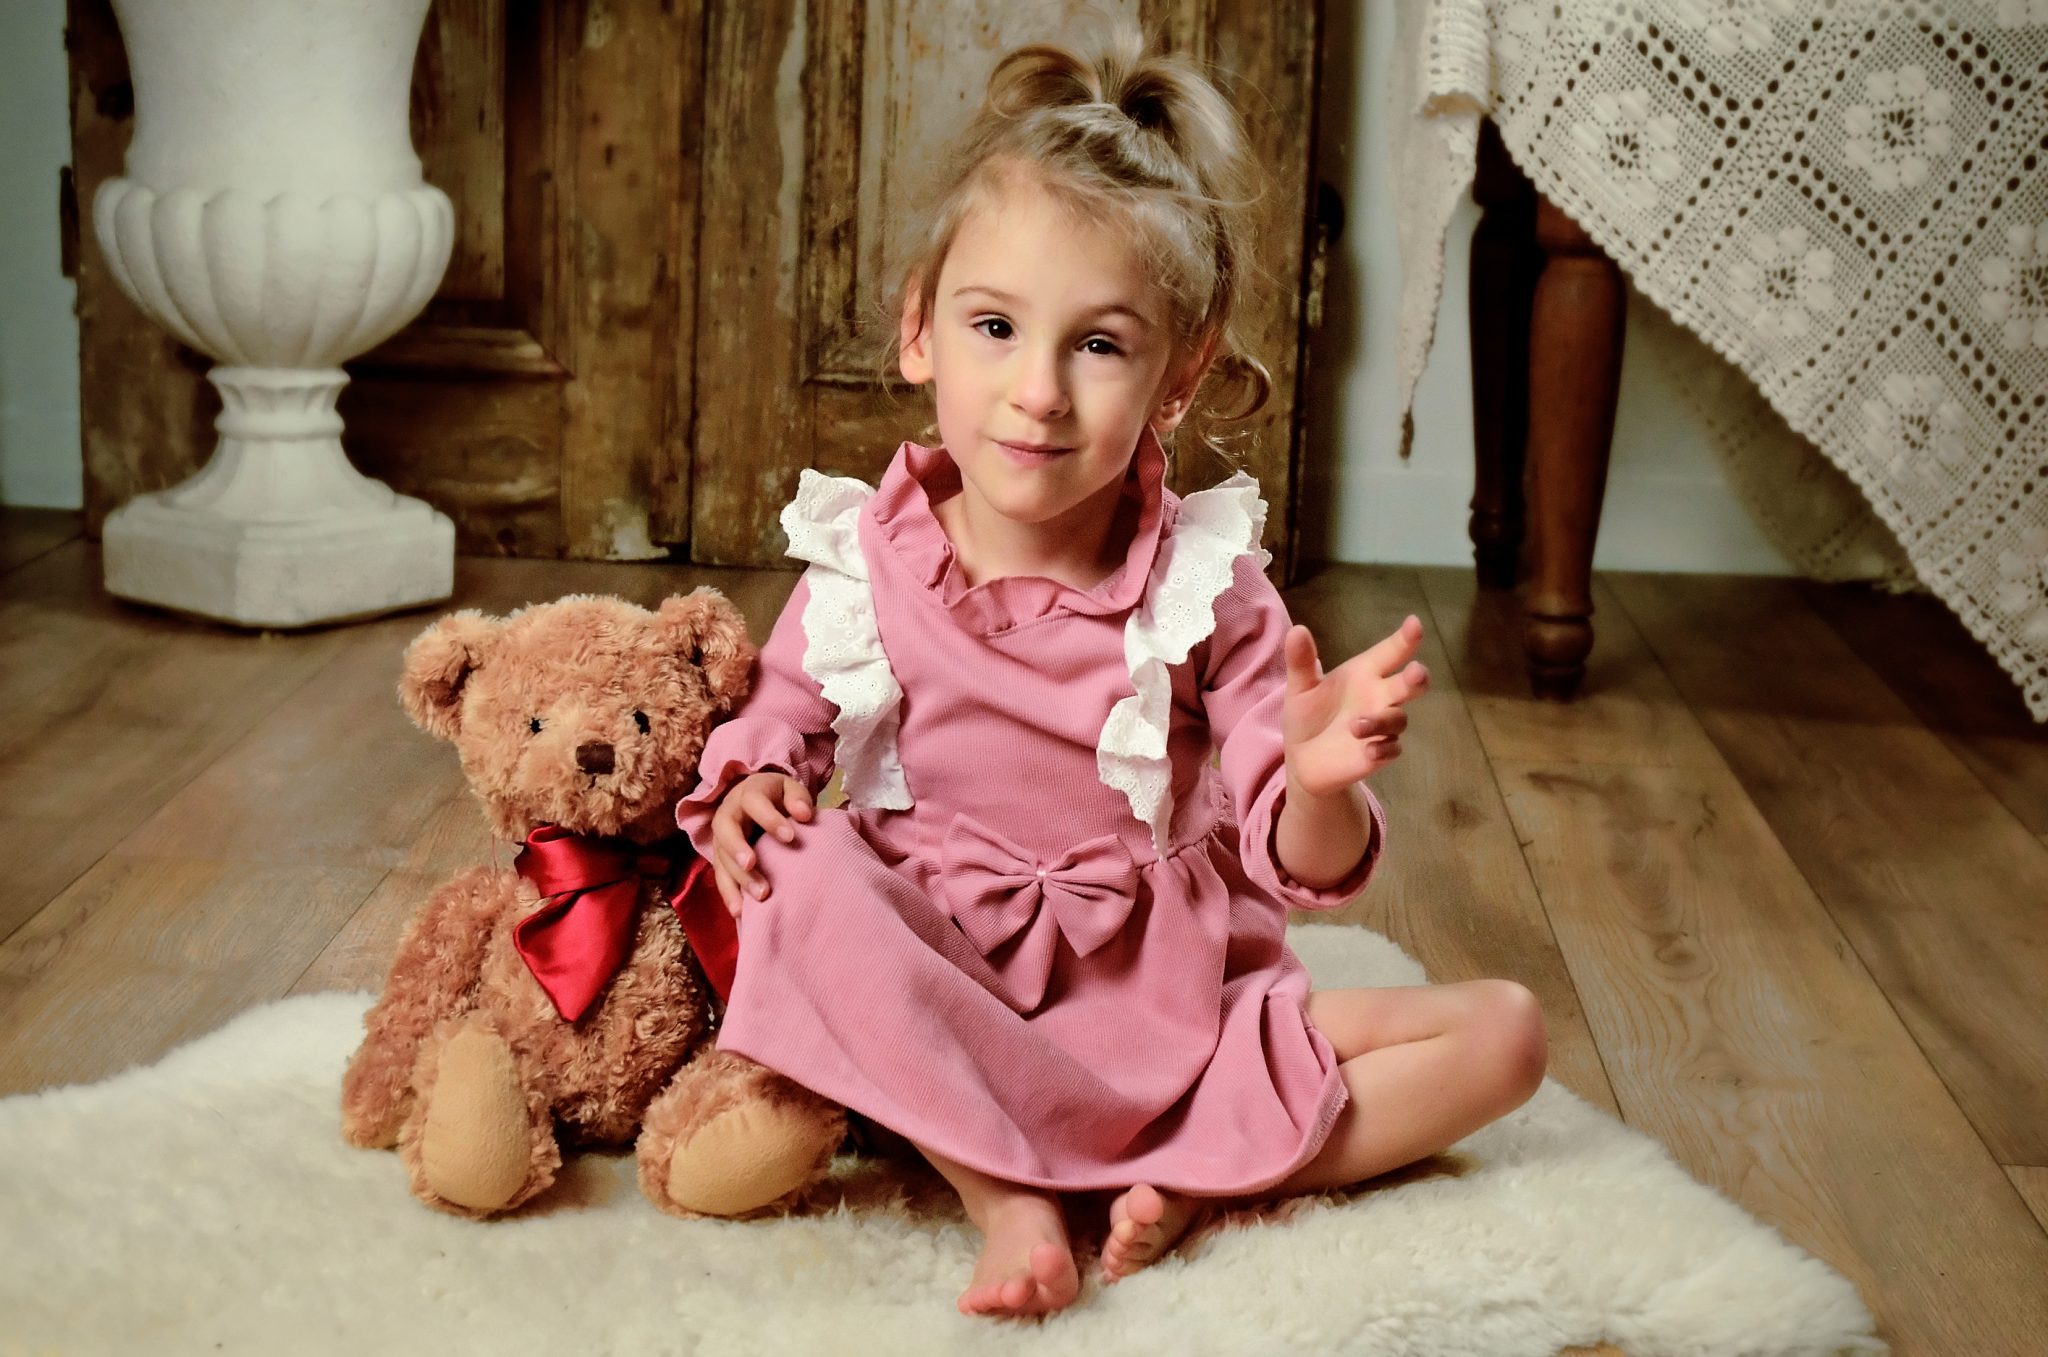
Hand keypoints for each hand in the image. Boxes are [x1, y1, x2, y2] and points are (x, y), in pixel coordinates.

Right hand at [709, 771, 814, 917]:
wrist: (756, 801)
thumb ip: (797, 798)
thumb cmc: (778, 797)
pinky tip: (740, 912)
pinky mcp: (721, 860)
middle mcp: (729, 815)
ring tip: (760, 896)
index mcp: (747, 794)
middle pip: (726, 830)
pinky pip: (721, 877)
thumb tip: (804, 814)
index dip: (769, 819)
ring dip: (738, 878)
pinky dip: (730, 895)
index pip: (754, 803)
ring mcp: (721, 839)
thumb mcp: (789, 788)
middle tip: (752, 864)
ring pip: (722, 858)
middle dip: (737, 848)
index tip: (790, 836)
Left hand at [1281, 615, 1428, 800]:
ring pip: (1398, 718)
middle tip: (1416, 672)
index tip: (1414, 623)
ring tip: (1355, 726)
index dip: (1405, 639)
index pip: (1390, 653)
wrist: (1301, 758)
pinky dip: (1383, 749)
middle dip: (1417, 678)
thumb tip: (1296, 630)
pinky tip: (1369, 750)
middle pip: (1410, 684)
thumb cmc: (1308, 715)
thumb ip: (1301, 662)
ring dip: (1382, 720)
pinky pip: (1391, 750)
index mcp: (1364, 674)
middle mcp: (1379, 697)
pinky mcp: (1378, 754)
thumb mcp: (1300, 688)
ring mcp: (1382, 726)